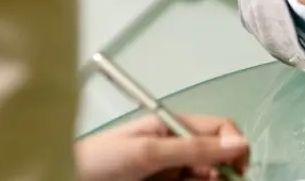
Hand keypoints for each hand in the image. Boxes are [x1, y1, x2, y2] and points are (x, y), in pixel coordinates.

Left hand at [75, 114, 248, 180]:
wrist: (64, 179)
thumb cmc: (100, 161)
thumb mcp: (148, 151)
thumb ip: (193, 147)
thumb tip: (240, 144)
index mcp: (174, 128)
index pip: (219, 130)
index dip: (234, 145)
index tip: (237, 168)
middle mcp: (175, 149)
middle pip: (216, 158)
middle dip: (222, 171)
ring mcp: (168, 173)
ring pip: (205, 178)